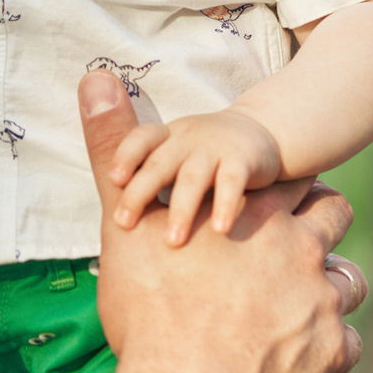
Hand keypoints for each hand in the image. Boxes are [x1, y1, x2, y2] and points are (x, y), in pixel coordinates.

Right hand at [77, 69, 364, 372]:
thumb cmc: (154, 315)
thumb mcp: (126, 226)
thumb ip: (113, 150)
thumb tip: (96, 76)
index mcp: (260, 216)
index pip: (295, 181)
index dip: (288, 187)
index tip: (281, 196)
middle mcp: (302, 250)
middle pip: (333, 218)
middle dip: (317, 228)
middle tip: (294, 246)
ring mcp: (323, 303)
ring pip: (348, 281)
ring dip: (330, 289)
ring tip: (303, 306)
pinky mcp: (331, 355)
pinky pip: (348, 344)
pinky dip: (329, 350)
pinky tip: (304, 360)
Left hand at [111, 108, 286, 244]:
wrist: (261, 131)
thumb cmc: (205, 153)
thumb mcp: (173, 152)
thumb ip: (145, 174)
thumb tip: (110, 218)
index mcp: (165, 137)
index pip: (140, 139)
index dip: (126, 156)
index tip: (113, 180)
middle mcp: (187, 139)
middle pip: (159, 163)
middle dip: (139, 192)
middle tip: (124, 223)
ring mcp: (216, 148)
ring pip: (193, 177)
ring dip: (181, 209)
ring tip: (172, 241)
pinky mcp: (244, 160)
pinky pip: (232, 182)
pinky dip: (224, 204)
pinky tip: (219, 230)